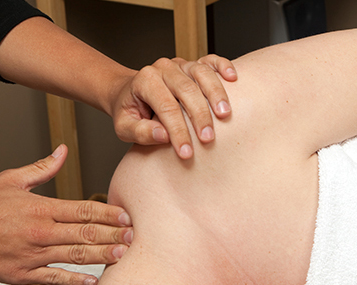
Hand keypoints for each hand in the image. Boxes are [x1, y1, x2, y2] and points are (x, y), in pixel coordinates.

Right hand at [0, 145, 132, 284]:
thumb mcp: (11, 179)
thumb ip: (43, 168)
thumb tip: (64, 150)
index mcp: (40, 208)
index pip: (84, 209)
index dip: (109, 214)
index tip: (126, 217)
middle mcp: (40, 232)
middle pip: (85, 234)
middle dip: (113, 236)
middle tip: (134, 237)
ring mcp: (32, 256)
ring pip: (76, 256)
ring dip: (102, 256)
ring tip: (122, 255)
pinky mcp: (22, 276)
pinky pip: (55, 279)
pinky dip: (76, 281)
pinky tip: (94, 280)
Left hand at [111, 54, 237, 157]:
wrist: (128, 92)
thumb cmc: (129, 111)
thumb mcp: (123, 127)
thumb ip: (140, 132)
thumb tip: (164, 136)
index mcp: (145, 80)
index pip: (166, 106)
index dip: (178, 131)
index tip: (187, 152)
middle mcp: (163, 68)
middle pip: (187, 89)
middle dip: (200, 116)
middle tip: (208, 139)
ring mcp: (180, 64)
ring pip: (202, 73)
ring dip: (216, 94)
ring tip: (225, 115)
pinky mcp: (193, 64)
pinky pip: (210, 60)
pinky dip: (223, 66)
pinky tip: (232, 78)